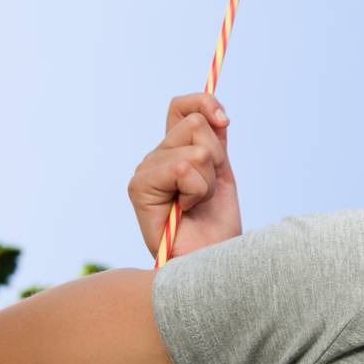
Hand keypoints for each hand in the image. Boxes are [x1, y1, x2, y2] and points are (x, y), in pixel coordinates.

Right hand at [129, 94, 242, 257]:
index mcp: (174, 150)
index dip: (205, 103)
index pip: (182, 106)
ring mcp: (144, 171)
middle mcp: (156, 156)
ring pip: (195, 149)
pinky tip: (186, 209)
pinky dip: (196, 190)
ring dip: (208, 179)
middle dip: (217, 157)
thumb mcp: (221, 175)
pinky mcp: (138, 187)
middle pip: (196, 123)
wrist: (211, 260)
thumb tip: (216, 112)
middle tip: (208, 189)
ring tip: (198, 202)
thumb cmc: (216, 225)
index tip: (225, 121)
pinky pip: (181, 168)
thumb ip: (215, 142)